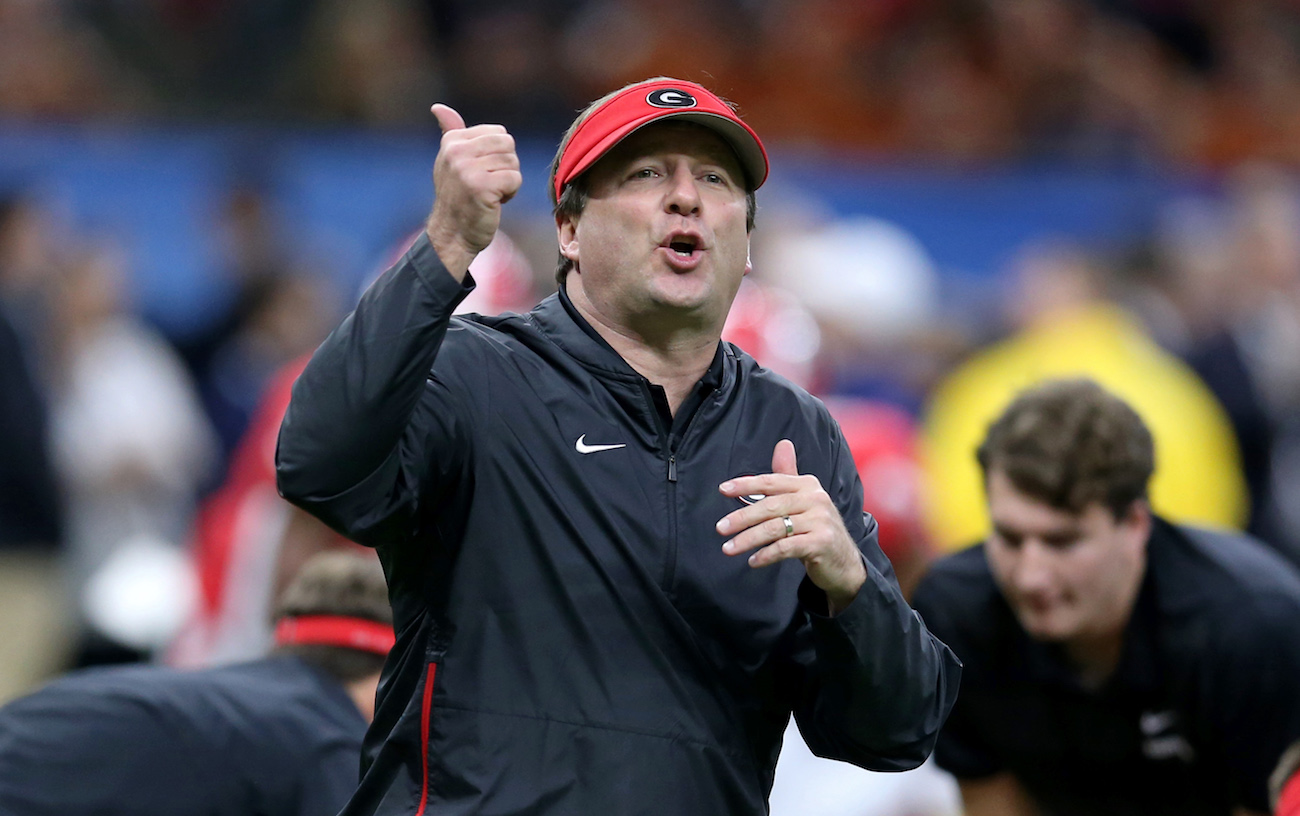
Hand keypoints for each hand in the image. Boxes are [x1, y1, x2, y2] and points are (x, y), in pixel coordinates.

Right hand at [425, 104, 522, 279]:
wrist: (452, 234)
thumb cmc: (457, 197)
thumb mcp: (451, 161)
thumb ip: (451, 132)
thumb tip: (439, 107)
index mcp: (452, 140)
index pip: (498, 132)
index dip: (498, 155)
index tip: (480, 172)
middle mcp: (457, 151)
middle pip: (508, 144)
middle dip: (506, 166)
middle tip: (489, 184)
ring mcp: (467, 168)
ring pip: (513, 162)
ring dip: (508, 181)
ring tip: (489, 193)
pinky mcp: (481, 186)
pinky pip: (514, 179)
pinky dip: (510, 193)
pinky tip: (494, 202)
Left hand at [717, 439, 866, 613]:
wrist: (844, 561)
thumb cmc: (816, 528)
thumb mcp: (803, 500)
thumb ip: (788, 475)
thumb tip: (782, 443)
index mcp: (808, 485)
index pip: (771, 481)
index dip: (746, 484)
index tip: (723, 489)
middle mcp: (816, 499)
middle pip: (770, 506)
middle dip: (742, 517)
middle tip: (720, 528)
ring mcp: (821, 521)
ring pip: (776, 528)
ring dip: (748, 540)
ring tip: (728, 548)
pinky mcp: (822, 543)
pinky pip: (786, 547)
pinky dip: (767, 555)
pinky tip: (753, 561)